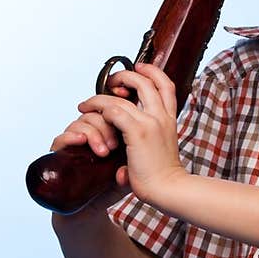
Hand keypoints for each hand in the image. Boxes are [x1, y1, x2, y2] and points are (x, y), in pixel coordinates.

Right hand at [49, 67, 134, 206]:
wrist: (98, 206)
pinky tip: (81, 141)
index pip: (113, 104)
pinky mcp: (64, 154)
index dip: (118, 103)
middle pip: (97, 108)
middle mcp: (93, 130)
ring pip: (82, 120)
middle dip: (107, 120)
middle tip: (115, 144)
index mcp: (111, 127)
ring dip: (94, 132)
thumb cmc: (121, 182)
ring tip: (104, 151)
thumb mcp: (140, 157)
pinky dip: (71, 136)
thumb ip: (145, 141)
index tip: (129, 122)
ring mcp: (78, 140)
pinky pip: (61, 137)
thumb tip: (157, 123)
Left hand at [76, 62, 185, 205]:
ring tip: (88, 103)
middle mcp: (162, 116)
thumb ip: (148, 139)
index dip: (151, 71)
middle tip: (109, 83)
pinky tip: (91, 114)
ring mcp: (150, 122)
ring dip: (102, 96)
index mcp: (170, 119)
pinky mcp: (138, 132)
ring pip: (123, 95)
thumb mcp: (160, 149)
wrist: (168, 189)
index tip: (138, 68)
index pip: (166, 84)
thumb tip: (127, 152)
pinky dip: (100, 109)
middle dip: (124, 75)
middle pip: (145, 81)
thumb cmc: (162, 175)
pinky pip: (114, 111)